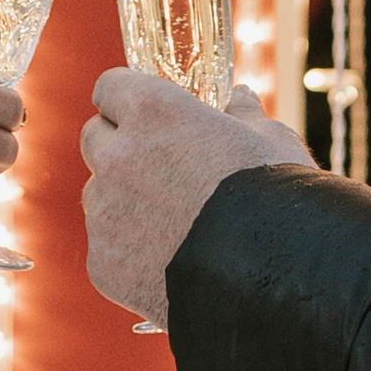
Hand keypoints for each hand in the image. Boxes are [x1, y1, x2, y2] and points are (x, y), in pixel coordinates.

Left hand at [80, 70, 307, 331]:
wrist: (271, 282)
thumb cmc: (275, 198)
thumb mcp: (271, 141)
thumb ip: (244, 115)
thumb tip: (241, 98)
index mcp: (152, 111)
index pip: (110, 87)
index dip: (128, 99)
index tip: (145, 115)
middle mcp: (117, 155)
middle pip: (95, 137)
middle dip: (119, 145)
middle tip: (158, 167)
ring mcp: (105, 212)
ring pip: (98, 194)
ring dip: (121, 199)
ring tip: (171, 222)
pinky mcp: (102, 263)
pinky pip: (106, 245)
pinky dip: (128, 250)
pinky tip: (169, 261)